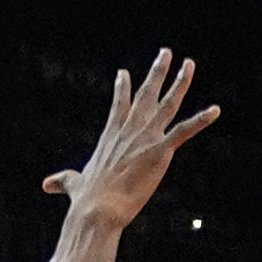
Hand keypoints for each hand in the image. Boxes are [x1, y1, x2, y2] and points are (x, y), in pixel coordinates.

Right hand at [42, 48, 218, 228]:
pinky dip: (201, 120)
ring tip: (189, 64)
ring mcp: (146, 138)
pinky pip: (185, 131)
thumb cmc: (85, 199)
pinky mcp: (160, 150)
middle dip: (157, 72)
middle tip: (166, 52)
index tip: (124, 72)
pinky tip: (215, 110)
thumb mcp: (73, 184)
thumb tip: (46, 185)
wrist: (97, 208)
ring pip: (168, 103)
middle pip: (146, 93)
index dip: (122, 87)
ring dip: (180, 83)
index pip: (119, 104)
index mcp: (111, 135)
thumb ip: (63, 180)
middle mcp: (130, 130)